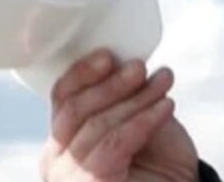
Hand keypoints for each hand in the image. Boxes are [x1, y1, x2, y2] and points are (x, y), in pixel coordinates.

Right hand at [39, 49, 198, 181]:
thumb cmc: (157, 160)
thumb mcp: (139, 119)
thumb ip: (126, 95)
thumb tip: (127, 61)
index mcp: (62, 139)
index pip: (62, 97)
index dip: (83, 72)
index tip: (109, 54)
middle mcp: (57, 159)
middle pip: (74, 109)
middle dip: (111, 83)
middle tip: (139, 66)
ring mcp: (69, 175)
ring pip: (97, 124)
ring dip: (136, 98)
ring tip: (163, 81)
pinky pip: (114, 144)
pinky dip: (143, 120)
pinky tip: (166, 106)